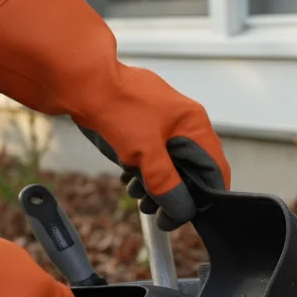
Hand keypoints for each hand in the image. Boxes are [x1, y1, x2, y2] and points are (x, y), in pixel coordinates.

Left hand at [0, 0, 230, 230]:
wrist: (80, 80)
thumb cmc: (115, 105)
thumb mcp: (145, 154)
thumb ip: (167, 184)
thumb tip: (182, 210)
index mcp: (193, 123)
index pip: (215, 167)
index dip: (207, 196)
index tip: (192, 216)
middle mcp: (183, 119)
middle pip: (192, 166)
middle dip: (177, 192)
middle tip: (160, 211)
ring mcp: (163, 118)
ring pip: (171, 160)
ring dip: (158, 183)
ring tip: (140, 197)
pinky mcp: (143, 119)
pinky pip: (153, 150)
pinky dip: (145, 168)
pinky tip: (129, 178)